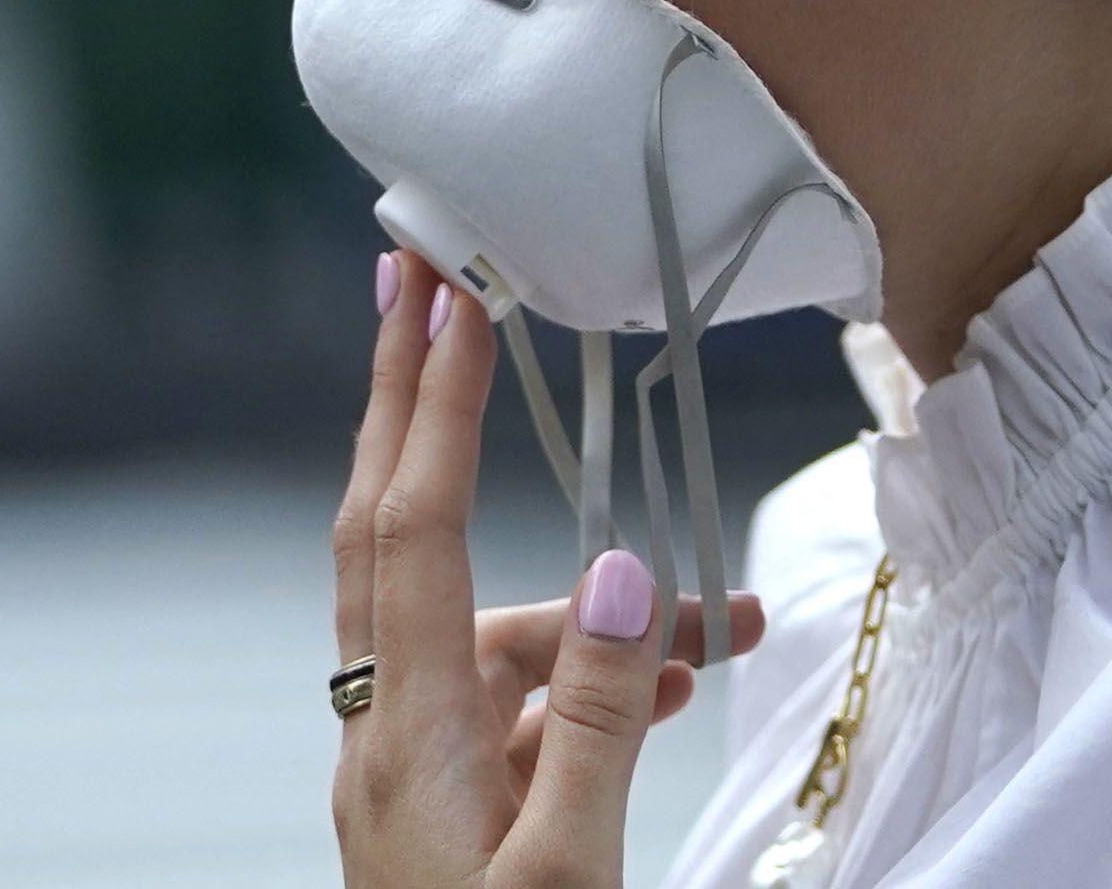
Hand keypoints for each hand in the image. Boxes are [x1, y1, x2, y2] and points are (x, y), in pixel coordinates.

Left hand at [331, 249, 767, 886]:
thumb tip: (613, 569)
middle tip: (420, 281)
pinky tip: (675, 692)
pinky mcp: (451, 794)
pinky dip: (595, 674)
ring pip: (495, 625)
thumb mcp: (567, 868)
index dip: (427, 403)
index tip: (442, 292)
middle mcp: (389, 729)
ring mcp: (415, 762)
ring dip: (599, 605)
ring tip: (722, 632)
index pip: (406, 529)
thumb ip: (593, 717)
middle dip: (410, 403)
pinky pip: (521, 694)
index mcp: (404, 738)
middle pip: (389, 529)